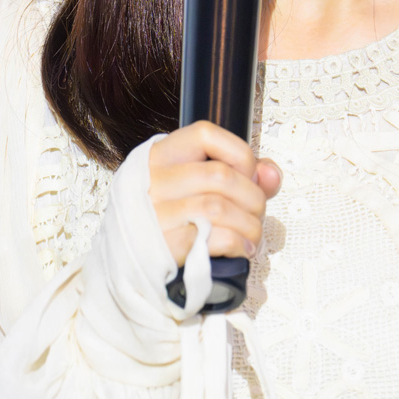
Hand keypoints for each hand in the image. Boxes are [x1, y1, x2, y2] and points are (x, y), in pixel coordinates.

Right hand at [148, 121, 282, 266]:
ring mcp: (156, 214)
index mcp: (159, 155)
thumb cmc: (166, 219)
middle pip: (220, 176)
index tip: (247, 175)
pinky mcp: (164, 247)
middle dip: (253, 197)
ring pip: (219, 207)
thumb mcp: (193, 185)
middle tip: (256, 212)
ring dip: (249, 224)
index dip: (239, 153)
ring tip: (252, 234)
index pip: (205, 134)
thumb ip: (239, 174)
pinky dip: (239, 244)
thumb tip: (271, 174)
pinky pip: (215, 238)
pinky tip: (241, 248)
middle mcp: (153, 180)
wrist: (127, 263)